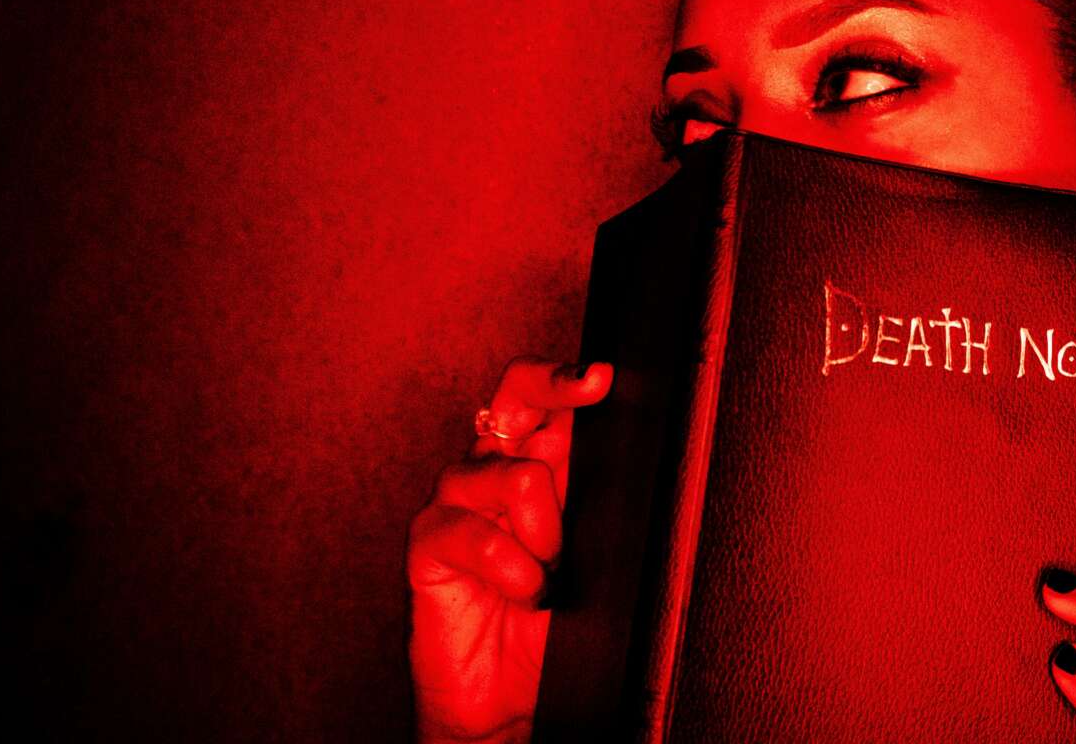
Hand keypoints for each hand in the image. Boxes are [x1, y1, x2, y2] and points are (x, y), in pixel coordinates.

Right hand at [407, 357, 611, 743]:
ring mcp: (459, 501)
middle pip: (516, 393)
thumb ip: (607, 505)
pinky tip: (522, 592)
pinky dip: (511, 569)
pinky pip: (472, 531)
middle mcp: (498, 467)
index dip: (571, 378)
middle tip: (588, 388)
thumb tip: (647, 457)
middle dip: (553, 384)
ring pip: (513, 472)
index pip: (550, 398)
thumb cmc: (559, 624)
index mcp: (543, 462)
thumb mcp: (600, 558)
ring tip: (551, 571)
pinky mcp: (428, 542)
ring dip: (546, 530)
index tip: (602, 376)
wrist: (508, 698)